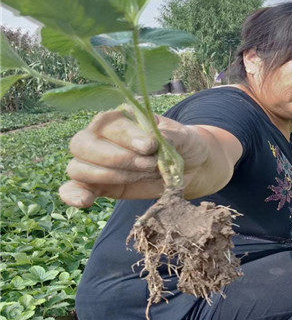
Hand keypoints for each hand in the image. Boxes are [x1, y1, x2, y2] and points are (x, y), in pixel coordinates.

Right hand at [59, 108, 207, 207]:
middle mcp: (100, 136)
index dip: (126, 137)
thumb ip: (169, 137)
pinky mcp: (100, 185)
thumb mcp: (183, 137)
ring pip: (79, 167)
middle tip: (148, 165)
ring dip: (109, 176)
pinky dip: (73, 195)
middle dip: (116, 158)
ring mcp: (96, 162)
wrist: (190, 168)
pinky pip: (74, 188)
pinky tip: (85, 201)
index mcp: (120, 117)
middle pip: (83, 144)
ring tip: (142, 175)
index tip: (150, 146)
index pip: (108, 124)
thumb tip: (154, 139)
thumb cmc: (183, 145)